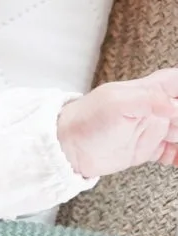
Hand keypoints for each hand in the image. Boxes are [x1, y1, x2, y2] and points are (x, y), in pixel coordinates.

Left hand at [57, 69, 177, 177]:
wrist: (68, 148)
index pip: (177, 83)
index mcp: (149, 90)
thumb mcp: (116, 103)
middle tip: (175, 132)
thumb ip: (147, 99)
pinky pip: (172, 153)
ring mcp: (152, 130)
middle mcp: (155, 109)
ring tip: (176, 144)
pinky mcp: (147, 150)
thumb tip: (173, 106)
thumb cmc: (87, 119)